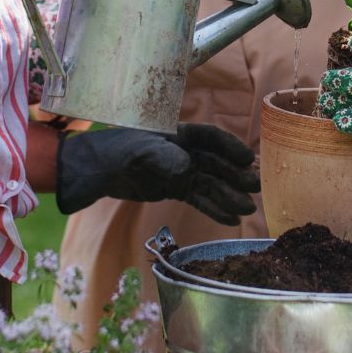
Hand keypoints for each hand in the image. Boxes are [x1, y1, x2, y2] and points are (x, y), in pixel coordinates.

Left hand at [57, 123, 259, 223]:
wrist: (96, 170)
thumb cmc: (116, 151)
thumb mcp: (138, 151)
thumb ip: (162, 158)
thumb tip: (186, 169)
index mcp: (179, 133)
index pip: (211, 137)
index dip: (230, 147)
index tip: (248, 159)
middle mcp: (185, 151)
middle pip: (216, 163)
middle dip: (235, 176)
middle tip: (255, 189)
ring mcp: (181, 171)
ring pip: (211, 184)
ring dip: (229, 197)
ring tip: (247, 211)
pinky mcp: (175, 189)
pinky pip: (198, 198)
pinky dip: (213, 208)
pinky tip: (229, 219)